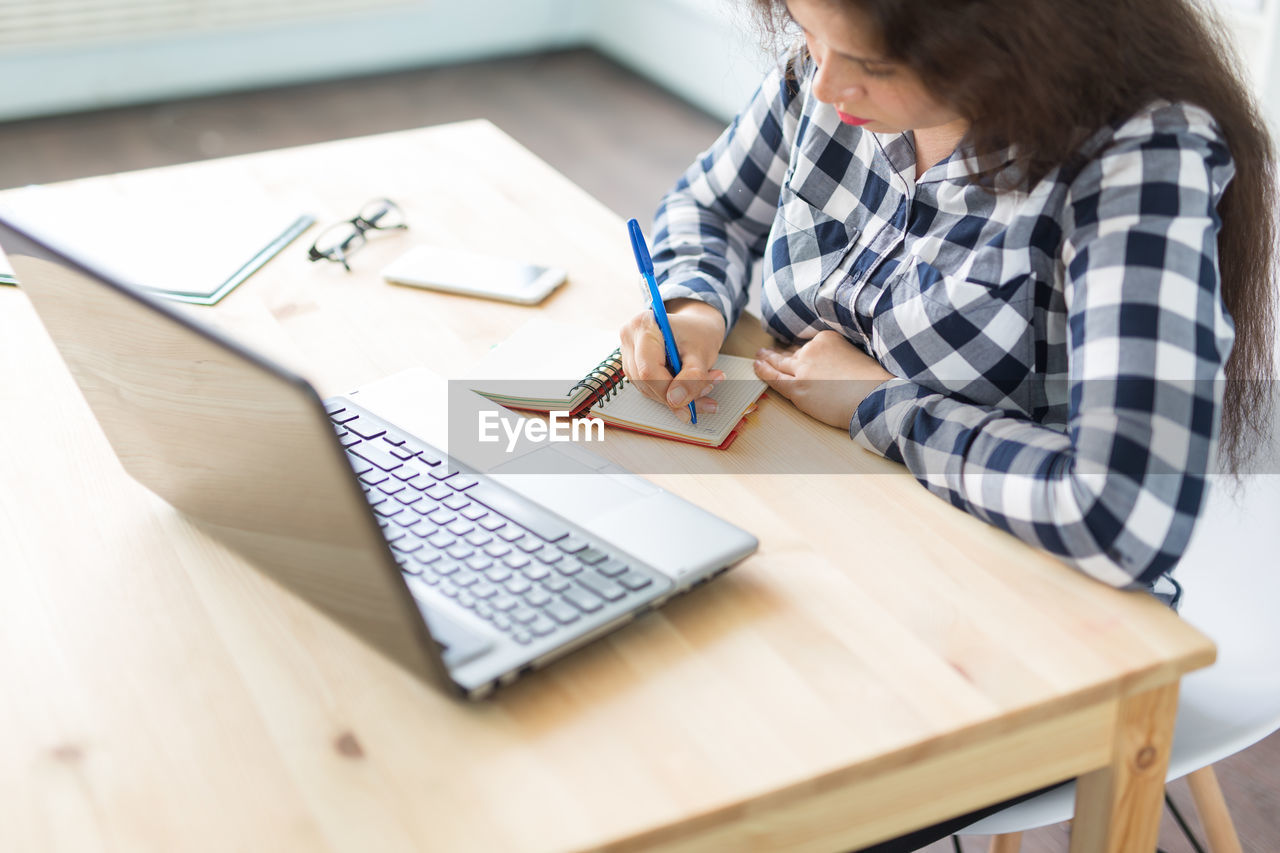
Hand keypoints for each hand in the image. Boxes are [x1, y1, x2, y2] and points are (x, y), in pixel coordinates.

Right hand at [619, 299, 726, 422]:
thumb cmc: (698, 333)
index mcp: (644, 326)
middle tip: (707, 390)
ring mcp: (629, 354)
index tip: (690, 401)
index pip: (648, 369)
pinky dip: (672, 395)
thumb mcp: (702, 352)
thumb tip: (676, 400)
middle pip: (646, 381)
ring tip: (706, 386)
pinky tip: (692, 388)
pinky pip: (649, 389)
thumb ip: (692, 377)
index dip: (668, 390)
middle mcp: (630, 339)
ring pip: (647, 389)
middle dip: (677, 395)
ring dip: (677, 397)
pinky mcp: (633, 368)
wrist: (696, 328)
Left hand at [753, 330, 894, 427]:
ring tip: (759, 357)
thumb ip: (837, 356)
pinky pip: (774, 378)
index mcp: (827, 338)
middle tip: (767, 351)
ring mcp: (803, 368)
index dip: (798, 351)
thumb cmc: (871, 383)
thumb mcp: (855, 356)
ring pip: (779, 363)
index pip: (807, 345)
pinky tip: (756, 367)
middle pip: (792, 353)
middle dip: (779, 353)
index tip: (791, 351)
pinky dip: (763, 372)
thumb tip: (826, 368)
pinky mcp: (797, 387)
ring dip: (767, 360)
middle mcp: (812, 349)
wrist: (873, 397)